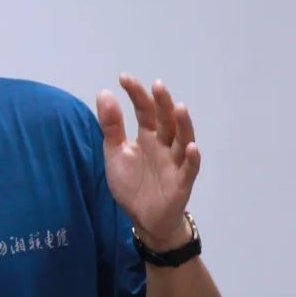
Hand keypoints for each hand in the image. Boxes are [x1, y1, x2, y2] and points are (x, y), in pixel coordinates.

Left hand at [96, 74, 200, 249]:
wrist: (143, 219)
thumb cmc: (132, 184)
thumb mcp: (115, 153)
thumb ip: (111, 126)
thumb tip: (103, 92)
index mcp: (148, 137)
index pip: (145, 111)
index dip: (136, 94)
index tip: (124, 77)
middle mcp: (164, 146)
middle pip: (166, 121)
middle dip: (163, 103)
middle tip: (157, 85)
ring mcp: (175, 163)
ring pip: (183, 140)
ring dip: (183, 125)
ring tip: (179, 108)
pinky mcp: (181, 183)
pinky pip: (189, 169)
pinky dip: (192, 159)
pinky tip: (191, 147)